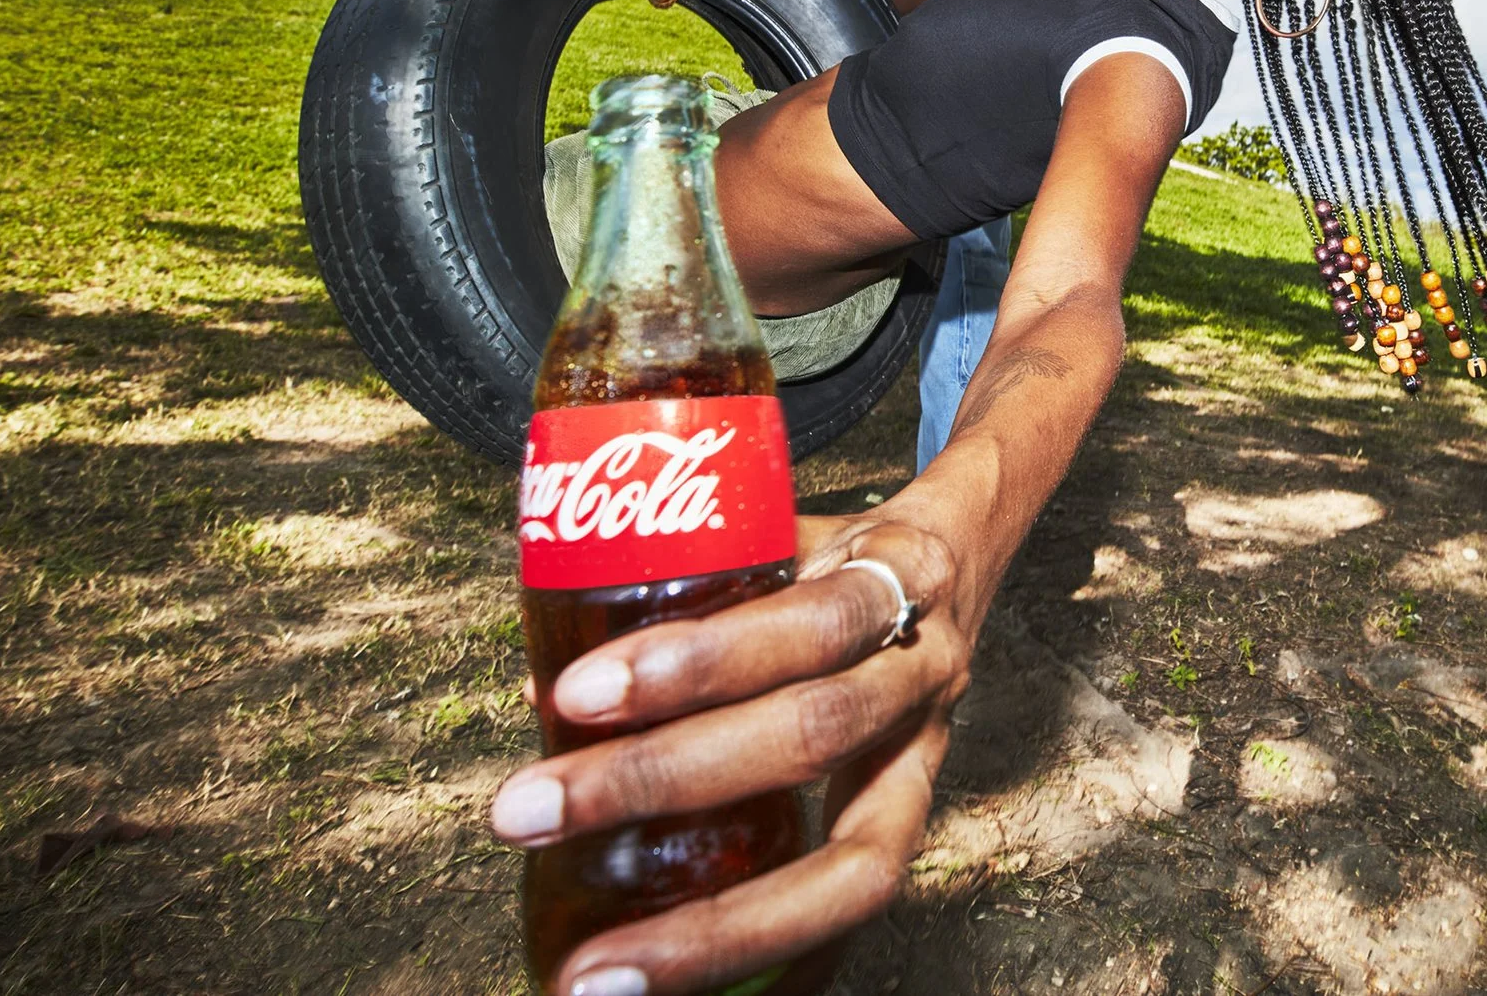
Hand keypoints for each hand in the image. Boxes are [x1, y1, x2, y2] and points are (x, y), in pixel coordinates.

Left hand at [490, 511, 976, 995]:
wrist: (960, 562)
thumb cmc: (842, 554)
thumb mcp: (781, 534)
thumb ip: (679, 592)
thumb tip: (541, 689)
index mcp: (896, 579)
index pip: (807, 621)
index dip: (698, 661)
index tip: (575, 691)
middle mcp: (922, 675)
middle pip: (811, 734)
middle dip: (661, 778)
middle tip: (527, 810)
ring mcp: (928, 761)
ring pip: (851, 863)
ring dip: (715, 928)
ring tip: (593, 972)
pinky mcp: (915, 825)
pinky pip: (856, 917)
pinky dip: (785, 968)